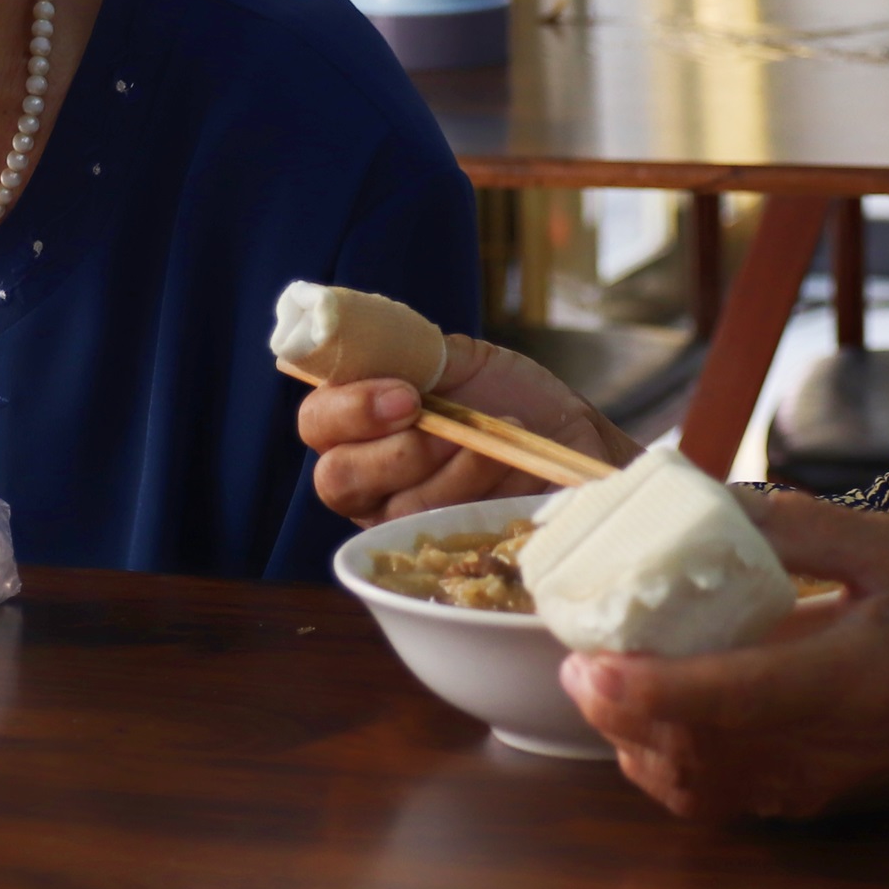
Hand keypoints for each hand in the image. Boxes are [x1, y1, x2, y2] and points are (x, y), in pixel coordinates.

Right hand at [301, 334, 638, 522]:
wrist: (571, 439)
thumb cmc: (508, 397)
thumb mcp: (461, 360)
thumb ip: (409, 353)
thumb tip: (365, 338)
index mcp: (358, 425)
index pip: (318, 423)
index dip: (350, 410)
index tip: (407, 394)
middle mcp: (368, 480)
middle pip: (340, 479)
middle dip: (400, 450)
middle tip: (452, 426)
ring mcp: (404, 521)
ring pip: (402, 506)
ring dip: (457, 465)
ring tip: (500, 432)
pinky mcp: (446, 550)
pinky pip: (448, 531)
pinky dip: (484, 490)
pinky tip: (513, 466)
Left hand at [561, 491, 888, 820]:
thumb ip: (807, 524)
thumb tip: (716, 501)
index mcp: (839, 682)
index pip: (723, 699)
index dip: (644, 688)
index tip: (585, 661)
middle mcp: (811, 750)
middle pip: (684, 751)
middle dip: (614, 709)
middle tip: (579, 652)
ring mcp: (801, 789)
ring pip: (685, 786)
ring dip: (631, 739)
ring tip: (607, 680)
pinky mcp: (798, 807)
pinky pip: (709, 801)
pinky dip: (663, 766)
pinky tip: (650, 720)